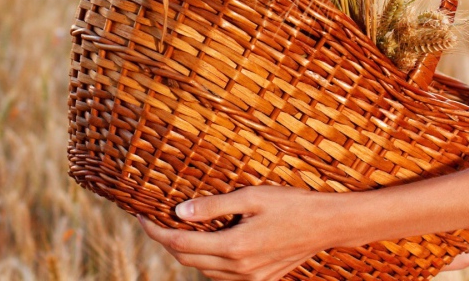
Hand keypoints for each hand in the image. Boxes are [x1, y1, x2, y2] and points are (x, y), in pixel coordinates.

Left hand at [137, 185, 343, 280]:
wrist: (327, 225)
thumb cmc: (291, 204)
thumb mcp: (251, 196)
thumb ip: (213, 207)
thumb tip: (179, 212)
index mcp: (234, 247)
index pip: (180, 244)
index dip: (156, 231)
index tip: (141, 216)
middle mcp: (239, 269)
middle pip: (187, 260)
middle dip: (166, 241)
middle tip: (154, 220)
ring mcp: (250, 278)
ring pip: (204, 271)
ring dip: (187, 252)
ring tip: (179, 228)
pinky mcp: (260, 280)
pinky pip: (222, 275)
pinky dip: (208, 260)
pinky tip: (208, 241)